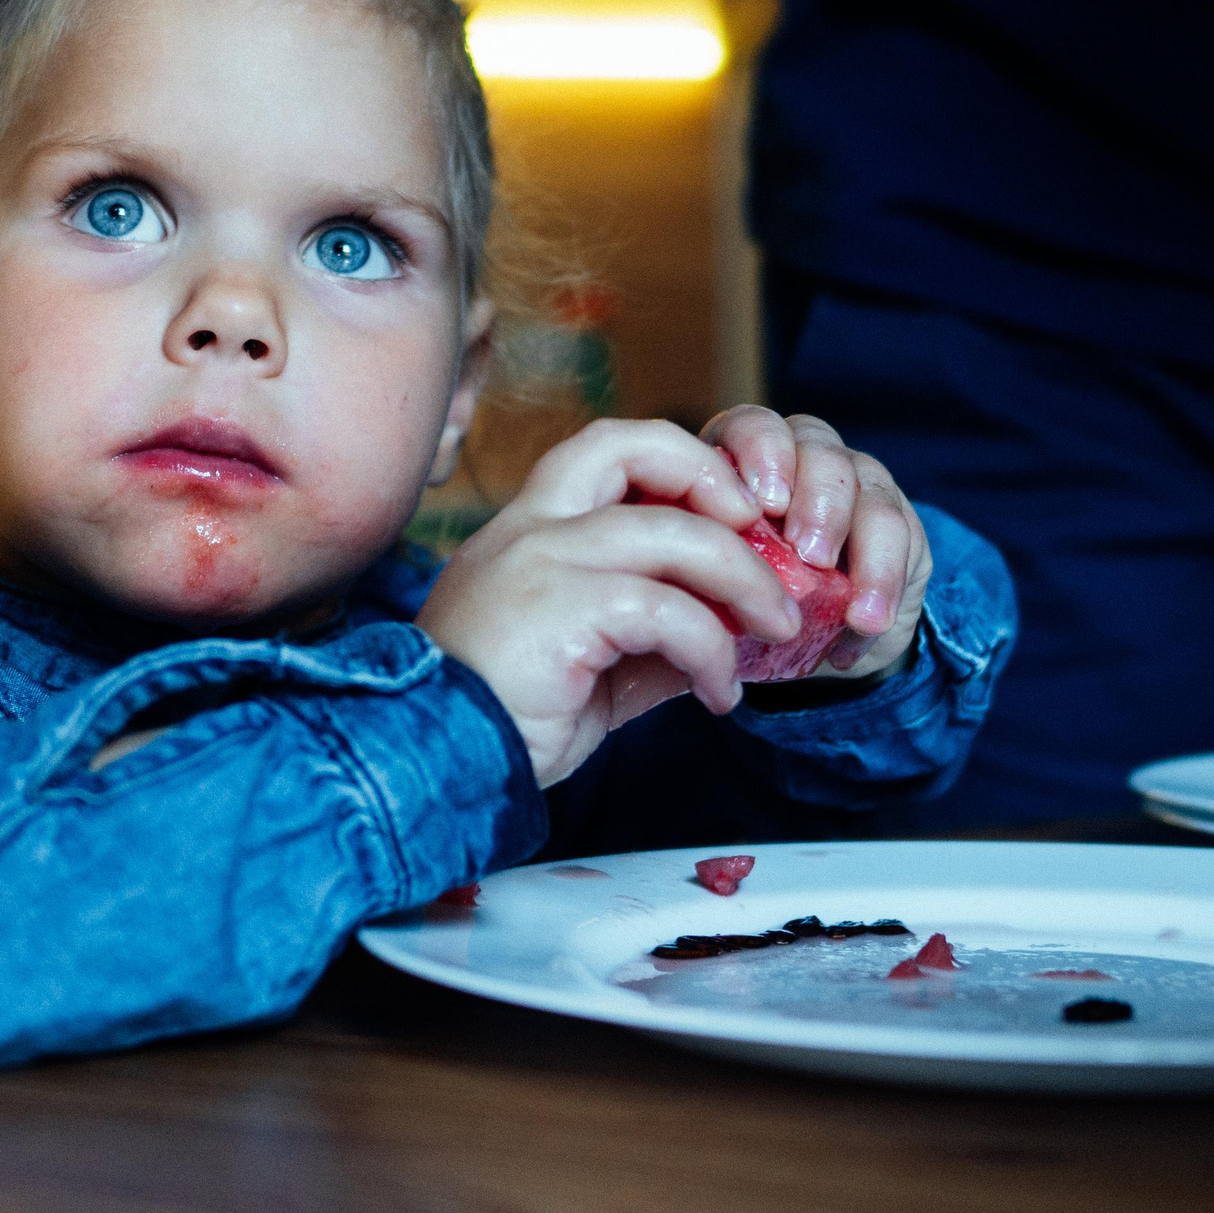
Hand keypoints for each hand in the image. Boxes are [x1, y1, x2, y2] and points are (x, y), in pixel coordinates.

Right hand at [416, 419, 802, 785]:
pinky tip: (721, 692)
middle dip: (718, 483)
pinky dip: (713, 650)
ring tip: (776, 627)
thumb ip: (648, 636)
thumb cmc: (503, 718)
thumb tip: (727, 633)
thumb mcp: (588, 665)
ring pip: (675, 533)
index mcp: (528, 527)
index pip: (607, 449)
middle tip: (768, 540)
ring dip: (745, 579)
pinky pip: (670, 611)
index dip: (680, 463)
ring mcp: (544, 559)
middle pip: (634, 446)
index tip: (733, 513)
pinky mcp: (563, 606)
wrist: (436, 766)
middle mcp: (532, 526)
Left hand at [699, 406, 932, 678]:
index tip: (764, 507)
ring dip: (855, 542)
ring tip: (841, 598)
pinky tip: (866, 620)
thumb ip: (704, 562)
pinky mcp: (897, 523)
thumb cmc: (741, 606)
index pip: (753, 426)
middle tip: (807, 553)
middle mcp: (803, 456)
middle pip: (816, 447)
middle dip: (814, 499)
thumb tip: (685, 569)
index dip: (761, 454)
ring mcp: (855, 484)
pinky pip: (899, 532)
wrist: (806, 650)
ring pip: (863, 481)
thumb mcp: (714, 584)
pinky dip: (883, 580)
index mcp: (745, 458)